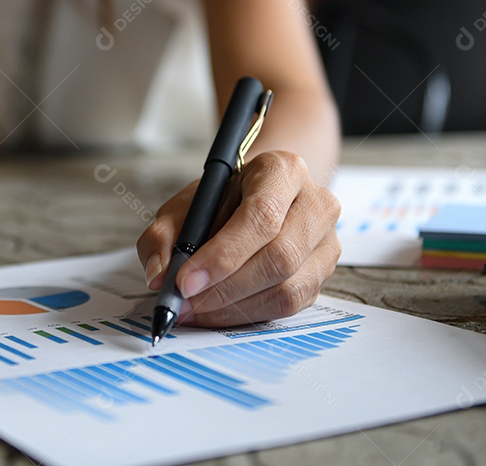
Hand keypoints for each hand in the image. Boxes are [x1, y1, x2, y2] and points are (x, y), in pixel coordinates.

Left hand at [136, 150, 340, 327]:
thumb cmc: (221, 200)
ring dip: (234, 307)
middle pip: (279, 256)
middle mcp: (316, 204)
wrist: (256, 198)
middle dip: (225, 288)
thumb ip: (163, 235)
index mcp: (282, 170)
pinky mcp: (324, 275)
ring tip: (195, 310)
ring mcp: (326, 242)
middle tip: (184, 303)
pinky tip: (217, 313)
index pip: (261, 216)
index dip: (223, 254)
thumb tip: (158, 275)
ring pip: (288, 288)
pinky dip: (248, 315)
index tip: (185, 281)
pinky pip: (290, 306)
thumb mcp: (184, 205)